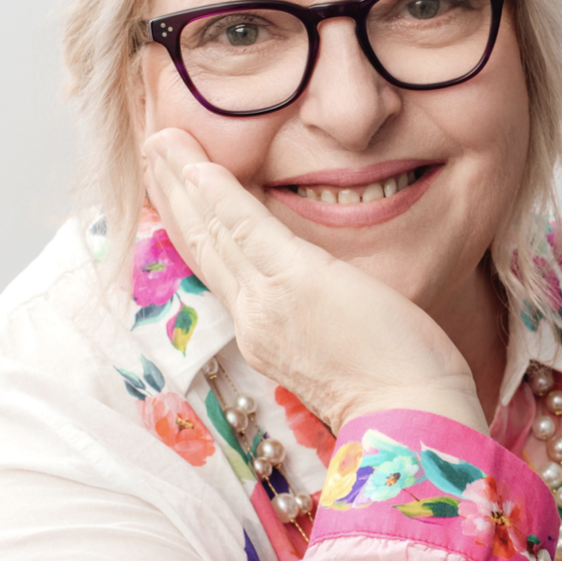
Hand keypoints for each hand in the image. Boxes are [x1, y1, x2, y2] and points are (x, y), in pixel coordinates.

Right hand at [143, 129, 486, 434]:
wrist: (410, 420)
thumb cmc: (398, 392)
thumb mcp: (343, 352)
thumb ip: (323, 320)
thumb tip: (331, 298)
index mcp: (265, 337)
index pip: (221, 273)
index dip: (194, 229)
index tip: (177, 194)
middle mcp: (253, 322)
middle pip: (203, 248)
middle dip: (173, 197)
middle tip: (151, 148)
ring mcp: (267, 303)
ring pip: (211, 232)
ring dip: (180, 182)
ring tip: (157, 140)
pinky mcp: (294, 281)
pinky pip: (243, 226)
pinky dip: (216, 192)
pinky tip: (195, 163)